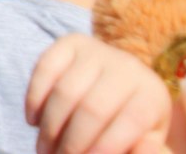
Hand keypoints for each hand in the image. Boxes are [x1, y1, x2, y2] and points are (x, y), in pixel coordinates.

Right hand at [25, 34, 172, 153]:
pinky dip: (34, 98)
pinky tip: (33, 121)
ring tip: (44, 149)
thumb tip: (139, 153)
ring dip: (50, 127)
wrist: (119, 80)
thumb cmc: (129, 120)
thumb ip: (143, 150)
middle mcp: (128, 66)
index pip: (132, 120)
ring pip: (65, 91)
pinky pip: (45, 68)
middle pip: (93, 108)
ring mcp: (97, 51)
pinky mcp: (70, 42)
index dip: (108, 146)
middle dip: (72, 142)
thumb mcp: (144, 138)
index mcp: (151, 94)